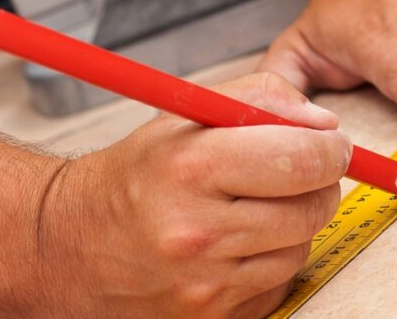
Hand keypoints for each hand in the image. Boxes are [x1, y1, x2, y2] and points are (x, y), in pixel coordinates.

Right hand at [26, 73, 349, 317]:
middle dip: (318, 182)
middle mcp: (198, 232)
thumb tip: (323, 123)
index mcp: (190, 168)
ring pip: (301, 245)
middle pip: (313, 207)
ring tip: (251, 207)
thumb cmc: (130, 178)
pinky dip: (271, 259)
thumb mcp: (183, 116)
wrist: (67, 248)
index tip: (328, 143)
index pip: (302, 158)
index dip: (330, 147)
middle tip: (296, 170)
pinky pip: (279, 282)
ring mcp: (206, 284)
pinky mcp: (213, 317)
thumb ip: (259, 99)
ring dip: (293, 222)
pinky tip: (237, 244)